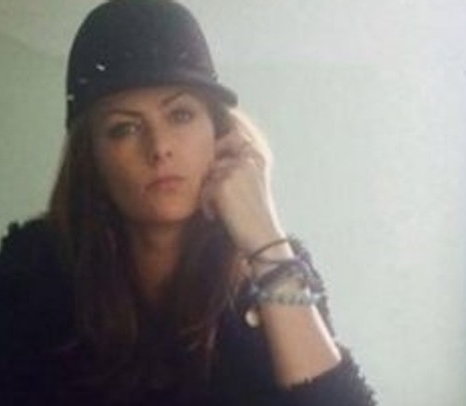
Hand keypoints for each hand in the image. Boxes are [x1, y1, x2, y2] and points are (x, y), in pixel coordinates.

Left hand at [200, 114, 284, 253]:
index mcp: (259, 155)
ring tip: (222, 209)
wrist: (262, 238)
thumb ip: (239, 163)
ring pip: (207, 173)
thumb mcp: (252, 183)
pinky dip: (207, 205)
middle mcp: (250, 157)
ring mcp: (236, 168)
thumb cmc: (253, 215)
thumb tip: (214, 149)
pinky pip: (203, 190)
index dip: (225, 119)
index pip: (236, 127)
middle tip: (219, 192)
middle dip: (210, 171)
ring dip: (209, 193)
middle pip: (215, 149)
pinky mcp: (223, 183)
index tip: (213, 107)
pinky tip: (218, 216)